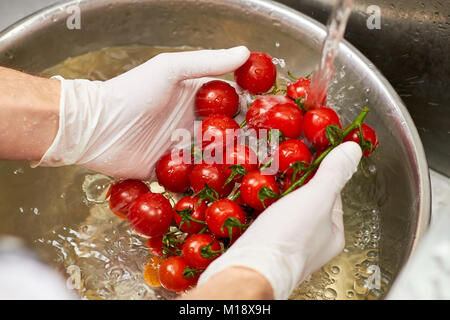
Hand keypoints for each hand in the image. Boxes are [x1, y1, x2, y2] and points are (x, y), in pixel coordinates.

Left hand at [36, 47, 249, 178]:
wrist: (97, 128)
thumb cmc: (132, 93)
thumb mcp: (170, 69)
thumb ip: (208, 63)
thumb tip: (246, 52)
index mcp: (195, 98)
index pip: (230, 104)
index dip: (251, 109)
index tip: (271, 116)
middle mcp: (191, 123)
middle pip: (226, 135)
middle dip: (246, 142)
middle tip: (269, 151)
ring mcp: (181, 148)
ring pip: (213, 158)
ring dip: (230, 165)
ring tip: (253, 173)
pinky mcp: (169, 170)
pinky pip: (193, 178)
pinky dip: (207, 182)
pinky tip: (227, 189)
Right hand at [198, 141, 362, 299]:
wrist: (251, 267)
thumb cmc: (289, 237)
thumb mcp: (317, 198)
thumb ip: (334, 173)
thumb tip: (353, 149)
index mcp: (333, 233)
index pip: (333, 194)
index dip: (322, 172)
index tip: (309, 154)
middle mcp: (313, 241)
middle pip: (307, 200)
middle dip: (294, 181)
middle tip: (283, 160)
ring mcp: (287, 243)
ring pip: (283, 208)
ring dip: (274, 191)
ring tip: (265, 171)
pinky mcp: (265, 244)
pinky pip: (265, 217)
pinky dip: (259, 203)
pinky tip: (250, 193)